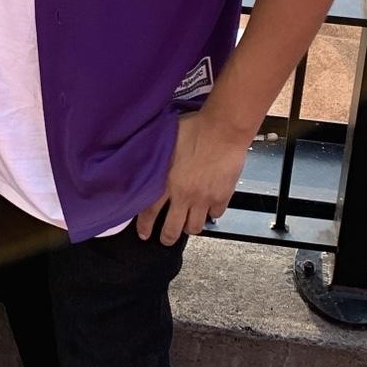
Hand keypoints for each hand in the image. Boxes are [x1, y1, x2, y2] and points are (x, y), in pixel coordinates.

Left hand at [135, 110, 252, 247]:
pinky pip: (215, 215)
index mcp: (166, 181)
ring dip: (189, 227)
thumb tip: (144, 161)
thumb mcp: (165, 141)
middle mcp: (184, 195)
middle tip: (165, 238)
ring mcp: (204, 199)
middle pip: (173, 229)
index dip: (145, 226)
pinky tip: (208, 208)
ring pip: (195, 227)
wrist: (222, 130)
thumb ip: (156, 158)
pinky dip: (211, 214)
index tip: (143, 234)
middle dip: (167, 237)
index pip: (149, 211)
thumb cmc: (192, 128)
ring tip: (187, 223)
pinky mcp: (222, 197)